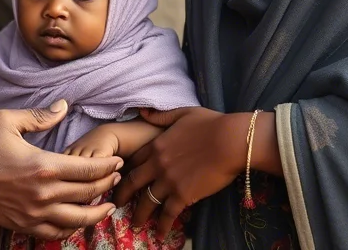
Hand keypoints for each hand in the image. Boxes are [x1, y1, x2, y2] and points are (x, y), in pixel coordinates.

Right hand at [0, 100, 122, 238]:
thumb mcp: (7, 120)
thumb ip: (40, 115)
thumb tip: (65, 106)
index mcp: (43, 165)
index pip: (88, 169)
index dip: (108, 166)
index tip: (118, 161)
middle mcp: (42, 194)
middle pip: (88, 193)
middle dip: (107, 185)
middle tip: (117, 178)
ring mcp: (31, 213)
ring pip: (77, 220)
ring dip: (96, 213)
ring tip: (107, 205)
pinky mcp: (20, 225)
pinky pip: (54, 233)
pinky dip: (71, 229)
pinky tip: (76, 221)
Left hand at [115, 107, 253, 235]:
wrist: (230, 141)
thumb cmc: (211, 124)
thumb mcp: (182, 113)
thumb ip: (160, 116)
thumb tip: (142, 112)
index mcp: (156, 145)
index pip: (134, 160)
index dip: (126, 170)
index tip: (121, 178)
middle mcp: (157, 164)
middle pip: (133, 183)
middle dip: (122, 195)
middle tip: (116, 204)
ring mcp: (169, 181)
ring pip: (147, 202)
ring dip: (140, 215)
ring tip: (136, 225)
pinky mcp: (183, 195)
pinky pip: (168, 214)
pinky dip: (162, 226)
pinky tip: (160, 234)